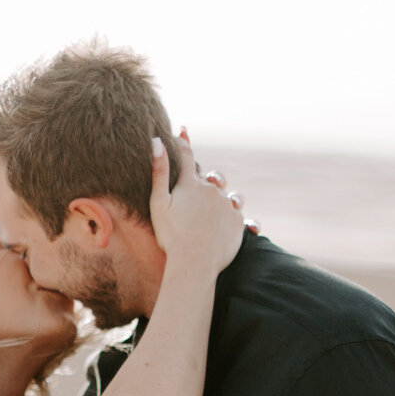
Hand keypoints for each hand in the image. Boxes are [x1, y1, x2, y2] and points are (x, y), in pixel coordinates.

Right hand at [149, 131, 244, 273]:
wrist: (195, 263)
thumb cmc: (172, 235)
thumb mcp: (159, 203)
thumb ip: (159, 172)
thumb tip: (156, 141)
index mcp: (191, 183)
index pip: (187, 155)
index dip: (183, 142)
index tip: (182, 131)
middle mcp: (212, 189)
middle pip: (211, 178)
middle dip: (207, 180)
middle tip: (198, 197)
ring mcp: (227, 205)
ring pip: (230, 195)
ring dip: (225, 198)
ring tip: (217, 211)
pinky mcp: (238, 222)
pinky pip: (238, 215)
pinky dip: (232, 219)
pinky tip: (225, 228)